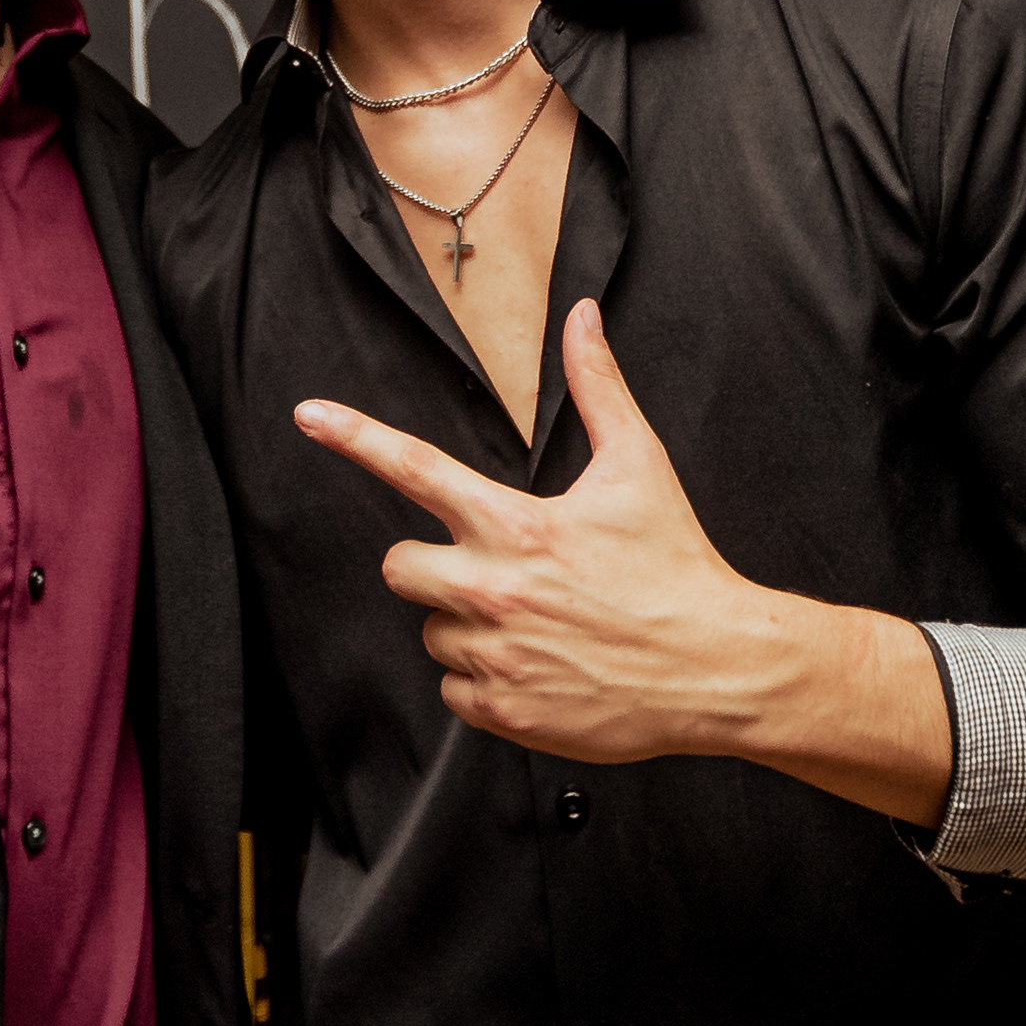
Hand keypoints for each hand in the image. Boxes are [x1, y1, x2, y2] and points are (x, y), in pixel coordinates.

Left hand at [292, 300, 951, 823]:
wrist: (716, 667)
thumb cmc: (676, 564)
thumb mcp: (640, 467)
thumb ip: (599, 388)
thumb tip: (582, 316)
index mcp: (516, 525)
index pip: (416, 470)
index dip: (356, 438)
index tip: (308, 415)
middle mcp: (493, 589)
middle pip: (398, 566)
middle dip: (432, 564)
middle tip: (491, 569)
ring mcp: (493, 654)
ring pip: (430, 631)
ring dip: (467, 626)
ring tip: (536, 623)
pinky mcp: (502, 709)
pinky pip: (454, 689)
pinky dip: (486, 680)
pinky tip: (540, 666)